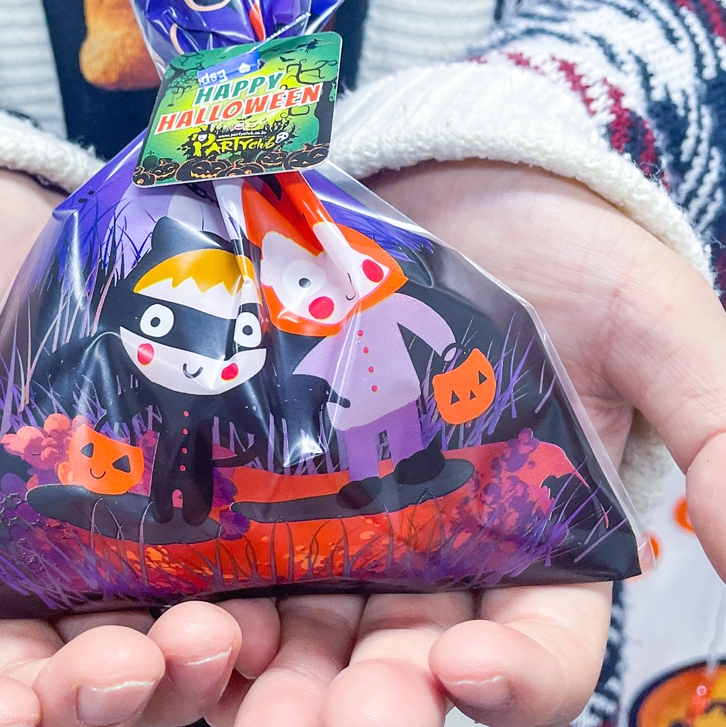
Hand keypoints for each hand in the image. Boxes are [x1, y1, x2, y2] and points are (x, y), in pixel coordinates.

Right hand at [0, 170, 281, 726]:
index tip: (6, 712)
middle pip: (29, 691)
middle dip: (82, 703)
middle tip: (132, 668)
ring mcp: (73, 541)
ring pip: (115, 649)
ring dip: (165, 672)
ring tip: (207, 637)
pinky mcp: (145, 499)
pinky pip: (182, 575)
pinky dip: (217, 605)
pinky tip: (250, 602)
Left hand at [211, 162, 725, 726]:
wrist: (462, 182)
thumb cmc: (572, 251)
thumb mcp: (657, 328)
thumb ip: (714, 434)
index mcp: (544, 543)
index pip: (538, 647)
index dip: (513, 677)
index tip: (463, 669)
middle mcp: (442, 552)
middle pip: (404, 662)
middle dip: (361, 703)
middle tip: (307, 720)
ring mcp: (351, 518)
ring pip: (314, 628)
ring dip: (271, 671)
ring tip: (224, 672)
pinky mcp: (278, 473)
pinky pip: (245, 551)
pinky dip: (215, 593)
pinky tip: (181, 609)